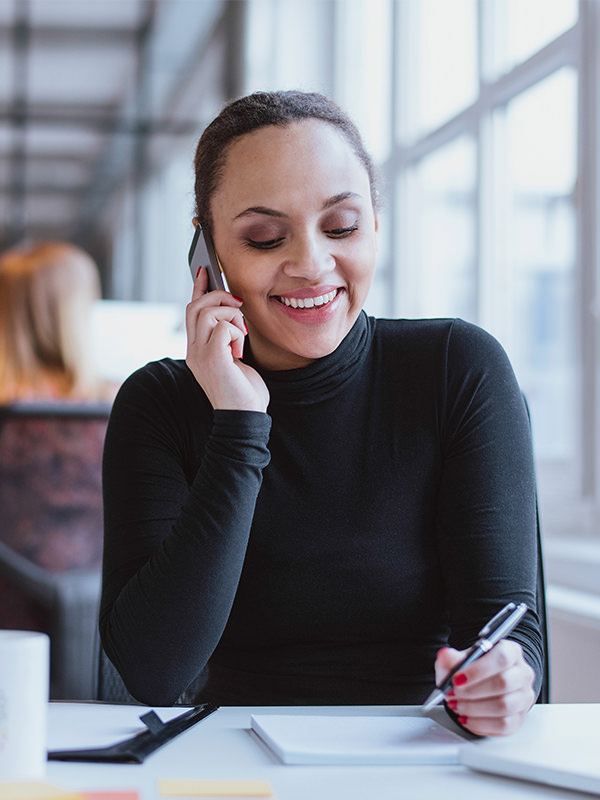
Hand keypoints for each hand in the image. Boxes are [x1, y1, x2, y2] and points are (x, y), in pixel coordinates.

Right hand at [185, 268, 268, 411]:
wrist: (246, 417)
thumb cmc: (245, 390)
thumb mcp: (235, 358)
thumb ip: (229, 337)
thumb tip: (234, 311)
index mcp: (197, 350)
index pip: (192, 312)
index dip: (198, 289)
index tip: (205, 271)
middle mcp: (193, 351)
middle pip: (195, 306)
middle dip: (219, 297)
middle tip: (238, 304)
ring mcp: (200, 355)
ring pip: (208, 312)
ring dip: (231, 316)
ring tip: (242, 336)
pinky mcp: (212, 358)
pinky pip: (223, 327)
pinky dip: (237, 333)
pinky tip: (240, 351)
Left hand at [434, 640, 535, 735]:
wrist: (479, 684)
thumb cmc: (473, 670)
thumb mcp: (458, 659)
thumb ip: (450, 658)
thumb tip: (446, 656)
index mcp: (511, 651)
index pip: (502, 658)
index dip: (478, 670)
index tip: (457, 678)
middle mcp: (522, 673)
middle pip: (504, 683)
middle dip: (473, 691)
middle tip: (453, 693)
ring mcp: (524, 697)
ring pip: (504, 706)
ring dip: (474, 708)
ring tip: (457, 705)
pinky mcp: (519, 718)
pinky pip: (504, 726)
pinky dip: (481, 724)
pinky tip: (467, 718)